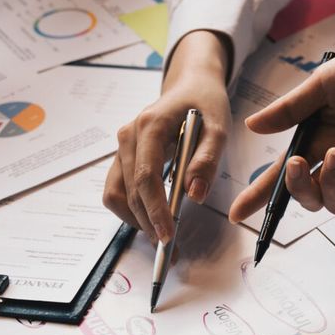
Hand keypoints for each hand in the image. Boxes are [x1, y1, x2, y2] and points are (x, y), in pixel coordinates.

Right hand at [104, 31, 232, 240]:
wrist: (191, 85)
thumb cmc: (205, 103)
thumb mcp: (218, 126)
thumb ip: (207, 159)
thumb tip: (194, 194)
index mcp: (150, 125)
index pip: (146, 176)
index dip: (155, 209)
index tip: (168, 236)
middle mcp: (128, 137)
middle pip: (130, 190)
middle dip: (147, 223)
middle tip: (170, 250)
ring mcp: (122, 147)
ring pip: (116, 194)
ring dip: (135, 220)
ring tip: (161, 239)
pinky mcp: (123, 156)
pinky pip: (117, 189)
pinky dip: (131, 209)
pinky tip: (152, 220)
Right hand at [227, 32, 334, 220]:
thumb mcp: (322, 86)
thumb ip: (289, 110)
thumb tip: (251, 127)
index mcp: (316, 139)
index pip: (282, 174)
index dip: (259, 196)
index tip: (236, 213)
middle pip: (308, 196)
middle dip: (297, 188)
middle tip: (298, 164)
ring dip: (330, 187)